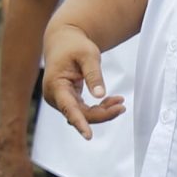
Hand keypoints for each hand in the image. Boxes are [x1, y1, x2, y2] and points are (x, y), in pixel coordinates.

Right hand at [41, 23, 124, 137]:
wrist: (64, 41)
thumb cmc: (74, 45)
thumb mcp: (88, 55)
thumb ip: (94, 75)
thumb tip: (100, 95)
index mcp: (55, 85)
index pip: (68, 108)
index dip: (80, 122)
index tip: (88, 135)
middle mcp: (54, 96)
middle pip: (79, 114)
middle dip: (102, 114)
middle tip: (121, 106)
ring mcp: (60, 99)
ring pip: (83, 114)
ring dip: (102, 112)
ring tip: (119, 102)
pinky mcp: (67, 100)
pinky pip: (83, 110)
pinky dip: (98, 108)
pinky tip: (111, 101)